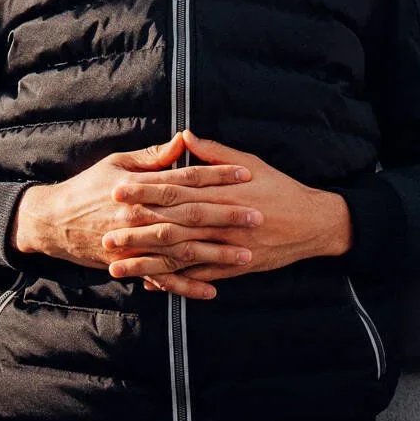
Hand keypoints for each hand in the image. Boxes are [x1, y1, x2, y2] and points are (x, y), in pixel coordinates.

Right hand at [11, 132, 259, 276]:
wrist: (54, 222)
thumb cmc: (88, 186)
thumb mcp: (117, 163)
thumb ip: (153, 157)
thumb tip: (184, 140)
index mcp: (142, 186)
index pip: (187, 178)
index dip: (218, 176)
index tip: (247, 174)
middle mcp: (142, 215)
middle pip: (191, 215)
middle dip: (226, 217)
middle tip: (258, 217)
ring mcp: (137, 243)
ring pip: (182, 249)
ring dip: (215, 254)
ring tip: (245, 255)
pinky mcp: (131, 264)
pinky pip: (163, 278)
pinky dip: (187, 286)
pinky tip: (213, 291)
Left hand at [102, 131, 351, 298]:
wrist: (313, 223)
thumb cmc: (280, 189)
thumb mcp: (251, 163)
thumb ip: (215, 153)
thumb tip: (186, 136)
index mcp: (223, 192)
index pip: (176, 191)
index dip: (145, 191)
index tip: (118, 190)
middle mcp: (222, 222)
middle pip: (173, 226)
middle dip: (138, 230)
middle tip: (106, 231)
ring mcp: (227, 248)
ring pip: (181, 256)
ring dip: (147, 261)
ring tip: (117, 264)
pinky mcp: (234, 269)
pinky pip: (200, 277)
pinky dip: (175, 282)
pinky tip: (150, 283)